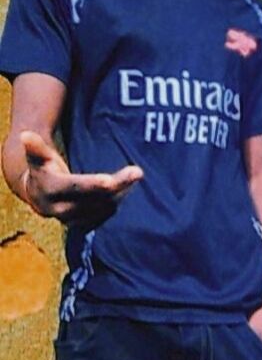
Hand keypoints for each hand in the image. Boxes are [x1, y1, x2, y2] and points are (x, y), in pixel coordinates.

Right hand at [20, 130, 142, 224]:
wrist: (39, 196)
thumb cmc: (43, 169)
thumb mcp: (38, 158)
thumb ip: (35, 148)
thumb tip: (26, 134)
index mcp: (50, 191)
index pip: (74, 188)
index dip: (92, 184)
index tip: (110, 180)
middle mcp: (61, 210)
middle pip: (94, 198)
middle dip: (117, 186)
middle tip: (137, 172)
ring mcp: (74, 220)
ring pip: (103, 207)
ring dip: (121, 192)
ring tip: (134, 174)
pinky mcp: (84, 225)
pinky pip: (106, 213)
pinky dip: (118, 200)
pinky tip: (126, 187)